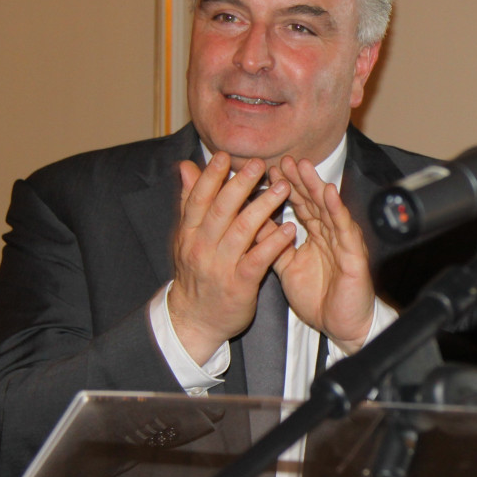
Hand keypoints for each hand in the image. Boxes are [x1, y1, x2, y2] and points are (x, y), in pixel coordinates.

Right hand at [168, 152, 295, 361]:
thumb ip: (190, 202)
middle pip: (221, 210)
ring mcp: (220, 267)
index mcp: (189, 233)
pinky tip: (290, 229)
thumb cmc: (197, 273)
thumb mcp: (187, 238)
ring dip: (263, 207)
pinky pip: (258, 260)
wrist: (195, 320)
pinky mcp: (239, 285)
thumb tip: (186, 167)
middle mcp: (201, 247)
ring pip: (242, 231)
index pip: (198, 199)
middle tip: (260, 163)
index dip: (211, 176)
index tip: (225, 155)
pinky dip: (274, 243)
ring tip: (283, 188)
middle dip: (240, 185)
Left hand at [267, 155, 375, 350]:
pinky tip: (329, 193)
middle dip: (298, 179)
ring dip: (316, 186)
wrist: (341, 327)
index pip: (300, 206)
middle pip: (313, 201)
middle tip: (284, 158)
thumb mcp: (287, 268)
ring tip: (304, 166)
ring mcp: (343, 242)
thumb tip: (254, 225)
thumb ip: (273, 246)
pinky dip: (337, 210)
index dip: (285, 187)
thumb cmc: (320, 299)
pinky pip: (344, 229)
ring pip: (328, 209)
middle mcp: (330, 235)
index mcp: (316, 236)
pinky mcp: (353, 255)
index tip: (268, 169)